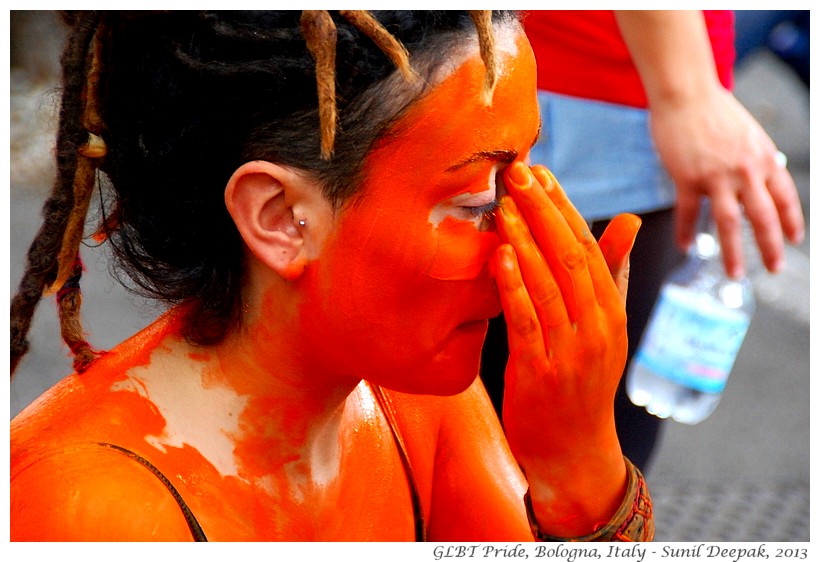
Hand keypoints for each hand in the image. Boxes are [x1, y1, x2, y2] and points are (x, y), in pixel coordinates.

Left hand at [491, 162, 639, 534]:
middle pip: (571, 256)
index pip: (589, 246)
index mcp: (611, 311)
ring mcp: (571, 351)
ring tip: (505, 204)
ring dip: (525, 240)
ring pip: (549, 284)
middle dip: (543, 210)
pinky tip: (499, 255)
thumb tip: (628, 219)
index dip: (564, 206)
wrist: (573, 451)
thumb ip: (610, 273)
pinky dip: (513, 286)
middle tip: (517, 172)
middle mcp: (597, 327)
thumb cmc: (582, 381)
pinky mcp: (541, 374)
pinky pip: (527, 322)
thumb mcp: (604, 326)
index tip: (541, 172)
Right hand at [650, 87, 804, 277]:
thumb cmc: (713, 109)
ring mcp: (717, 175)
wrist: (686, 93)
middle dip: (771, 247)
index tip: (794, 241)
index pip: (785, 198)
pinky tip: (686, 246)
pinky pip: (690, 213)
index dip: (792, 222)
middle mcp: (747, 170)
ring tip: (736, 273)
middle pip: (763, 218)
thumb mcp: (748, 134)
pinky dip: (687, 232)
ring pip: (730, 223)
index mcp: (765, 158)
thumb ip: (754, 160)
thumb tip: (758, 180)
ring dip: (734, 253)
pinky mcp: (688, 178)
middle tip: (773, 268)